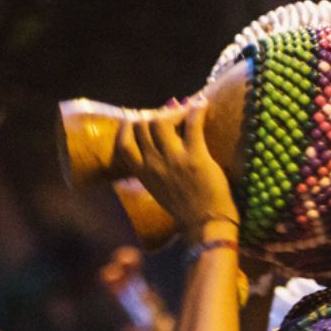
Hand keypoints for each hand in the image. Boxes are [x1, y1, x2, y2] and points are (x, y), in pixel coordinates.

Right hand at [112, 101, 236, 243]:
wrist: (206, 224)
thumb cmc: (185, 208)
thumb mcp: (159, 189)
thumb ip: (152, 168)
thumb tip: (154, 144)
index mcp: (143, 174)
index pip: (123, 143)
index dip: (129, 127)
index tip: (139, 120)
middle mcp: (153, 164)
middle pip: (143, 126)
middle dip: (155, 116)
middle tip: (170, 117)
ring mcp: (173, 160)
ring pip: (161, 121)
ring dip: (174, 112)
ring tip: (186, 113)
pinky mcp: (196, 157)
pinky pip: (192, 124)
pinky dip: (197, 110)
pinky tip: (202, 106)